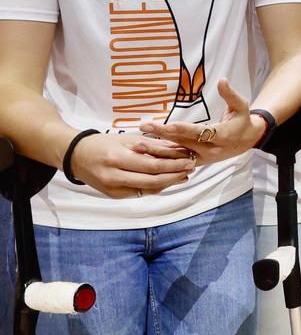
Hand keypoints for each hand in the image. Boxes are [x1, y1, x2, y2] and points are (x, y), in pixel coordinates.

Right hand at [69, 133, 195, 198]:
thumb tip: (177, 147)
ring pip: (147, 189)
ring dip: (168, 183)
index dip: (173, 164)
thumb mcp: (126, 139)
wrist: (75, 156)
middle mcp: (114, 176)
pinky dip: (154, 187)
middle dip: (174, 175)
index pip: (152, 165)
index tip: (189, 160)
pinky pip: (139, 193)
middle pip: (152, 180)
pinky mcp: (112, 195)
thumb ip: (151, 145)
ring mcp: (112, 188)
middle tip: (191, 169)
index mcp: (117, 158)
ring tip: (183, 176)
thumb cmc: (102, 143)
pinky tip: (167, 181)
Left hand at [138, 79, 264, 163]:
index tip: (169, 125)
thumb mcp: (241, 106)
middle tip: (144, 127)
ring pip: (177, 156)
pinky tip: (146, 151)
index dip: (184, 129)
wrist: (246, 142)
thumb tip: (222, 80)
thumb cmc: (242, 121)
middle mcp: (211, 149)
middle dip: (163, 136)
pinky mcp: (195, 161)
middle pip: (184, 143)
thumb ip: (230, 94)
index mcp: (222, 136)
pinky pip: (176, 160)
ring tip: (137, 145)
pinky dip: (162, 156)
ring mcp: (202, 158)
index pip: (201, 132)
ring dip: (157, 150)